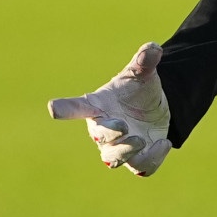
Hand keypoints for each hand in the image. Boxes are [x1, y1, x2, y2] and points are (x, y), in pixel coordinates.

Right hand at [48, 43, 173, 175]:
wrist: (153, 109)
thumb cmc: (136, 90)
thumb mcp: (141, 73)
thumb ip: (144, 61)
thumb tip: (153, 48)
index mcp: (98, 106)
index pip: (77, 107)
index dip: (65, 108)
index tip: (53, 108)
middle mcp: (104, 129)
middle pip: (99, 137)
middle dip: (109, 134)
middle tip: (123, 126)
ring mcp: (120, 147)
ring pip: (114, 159)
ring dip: (125, 152)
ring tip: (141, 140)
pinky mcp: (138, 159)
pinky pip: (141, 168)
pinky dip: (151, 160)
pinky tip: (163, 144)